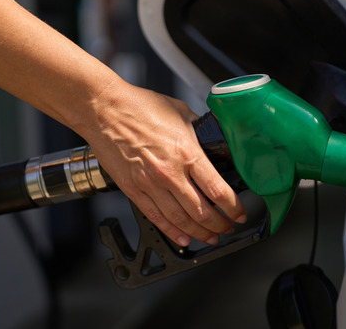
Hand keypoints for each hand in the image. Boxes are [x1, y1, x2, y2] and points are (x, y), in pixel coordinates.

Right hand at [82, 80, 247, 246]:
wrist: (104, 110)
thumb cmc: (139, 107)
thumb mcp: (180, 112)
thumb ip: (198, 129)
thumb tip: (210, 139)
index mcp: (187, 152)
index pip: (218, 190)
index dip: (234, 206)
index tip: (240, 212)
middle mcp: (170, 172)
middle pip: (202, 211)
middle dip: (220, 225)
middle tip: (228, 228)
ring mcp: (150, 184)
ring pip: (181, 220)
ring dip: (199, 233)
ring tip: (211, 237)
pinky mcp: (133, 190)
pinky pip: (156, 217)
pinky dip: (172, 232)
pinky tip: (183, 238)